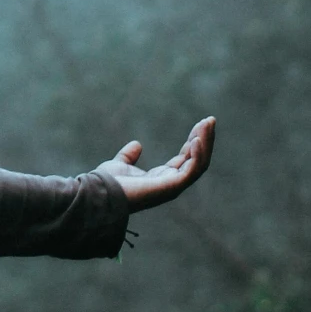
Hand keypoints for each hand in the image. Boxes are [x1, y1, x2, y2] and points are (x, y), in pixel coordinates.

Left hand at [97, 116, 214, 209]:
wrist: (102, 191)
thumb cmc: (109, 183)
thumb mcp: (121, 164)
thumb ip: (129, 155)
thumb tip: (137, 144)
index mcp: (163, 178)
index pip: (186, 158)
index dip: (194, 141)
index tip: (200, 123)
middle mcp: (172, 183)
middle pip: (197, 160)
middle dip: (205, 140)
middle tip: (210, 120)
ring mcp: (173, 186)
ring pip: (199, 164)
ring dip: (205, 143)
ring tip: (207, 124)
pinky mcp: (171, 186)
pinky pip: (191, 170)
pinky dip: (197, 155)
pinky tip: (196, 139)